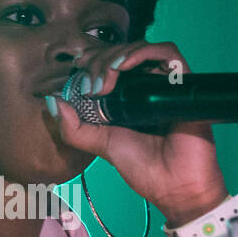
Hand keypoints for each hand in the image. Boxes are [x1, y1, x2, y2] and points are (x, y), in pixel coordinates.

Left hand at [46, 40, 227, 225]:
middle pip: (122, 52)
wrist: (175, 188)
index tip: (77, 72)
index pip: (109, 63)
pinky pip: (169, 53)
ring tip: (104, 79)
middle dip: (99, 61)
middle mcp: (148, 87)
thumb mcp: (100, 145)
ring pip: (141, 48)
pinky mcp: (185, 85)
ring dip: (117, 56)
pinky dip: (144, 53)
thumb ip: (74, 128)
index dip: (91, 61)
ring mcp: (166, 84)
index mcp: (129, 98)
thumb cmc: (145, 169)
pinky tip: (125, 67)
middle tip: (91, 85)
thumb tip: (52, 101)